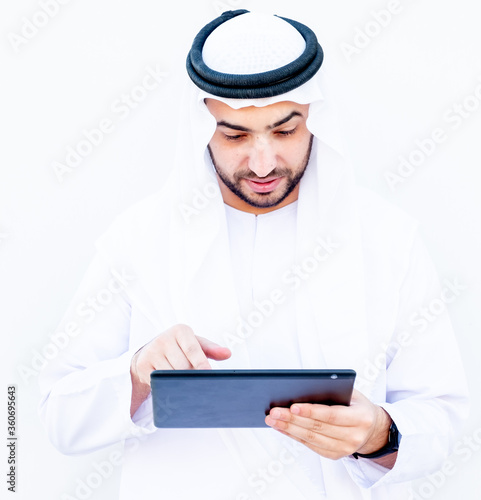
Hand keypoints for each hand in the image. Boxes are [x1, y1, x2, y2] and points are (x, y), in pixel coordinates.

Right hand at [130, 324, 230, 415]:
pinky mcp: (143, 364)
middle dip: (191, 376)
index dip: (201, 363)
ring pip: (171, 375)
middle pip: (183, 366)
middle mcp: (164, 338)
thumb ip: (212, 349)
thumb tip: (227, 354)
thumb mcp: (195, 344)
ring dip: (179, 382)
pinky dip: (167, 385)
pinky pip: (159, 380)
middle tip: (196, 381)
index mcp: (180, 330)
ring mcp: (152, 351)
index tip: (208, 374)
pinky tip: (170, 384)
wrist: (150, 352)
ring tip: (183, 382)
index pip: (192, 349)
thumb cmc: (179, 348)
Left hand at [265, 389, 391, 460]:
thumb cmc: (357, 405)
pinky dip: (293, 436)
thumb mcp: (352, 394)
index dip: (311, 412)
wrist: (373, 428)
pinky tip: (282, 427)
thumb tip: (302, 388)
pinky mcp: (334, 455)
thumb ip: (333, 391)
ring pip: (311, 438)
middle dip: (292, 419)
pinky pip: (310, 445)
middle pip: (317, 428)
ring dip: (288, 428)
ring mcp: (344, 449)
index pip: (332, 416)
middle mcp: (354, 437)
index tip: (292, 406)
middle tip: (274, 411)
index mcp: (360, 418)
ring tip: (272, 419)